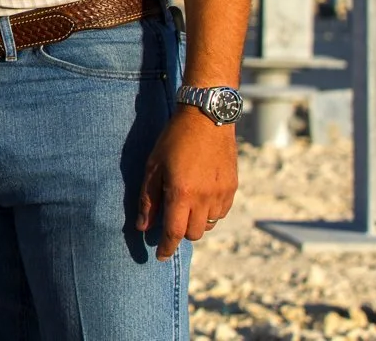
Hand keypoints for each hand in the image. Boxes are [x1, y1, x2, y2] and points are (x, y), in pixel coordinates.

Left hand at [137, 105, 238, 259]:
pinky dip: (210, 212)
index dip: (166, 248)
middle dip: (180, 232)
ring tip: (185, 203)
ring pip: (208, 225)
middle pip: (193, 233)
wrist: (207, 118)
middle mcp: (205, 198)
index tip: (160, 256)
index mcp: (182, 193)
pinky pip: (221, 213)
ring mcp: (222, 194)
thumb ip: (147, 199)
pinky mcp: (232, 188)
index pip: (174, 233)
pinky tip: (200, 196)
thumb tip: (143, 227)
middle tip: (170, 219)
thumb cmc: (173, 139)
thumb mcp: (153, 166)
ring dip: (196, 222)